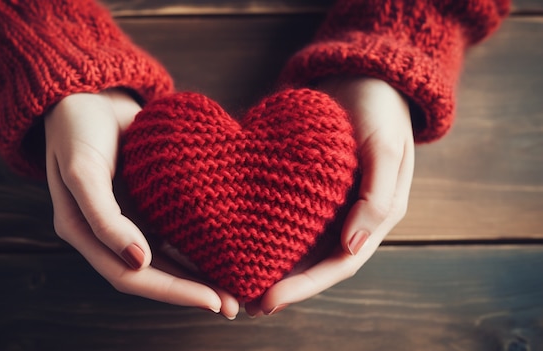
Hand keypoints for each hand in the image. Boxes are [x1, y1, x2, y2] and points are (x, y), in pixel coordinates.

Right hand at [44, 89, 238, 318]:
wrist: (88, 92)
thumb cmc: (77, 129)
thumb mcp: (82, 171)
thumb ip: (103, 217)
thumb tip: (138, 260)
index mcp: (86, 234)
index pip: (131, 276)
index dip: (171, 291)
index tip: (212, 300)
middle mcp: (110, 234)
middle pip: (154, 274)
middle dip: (193, 290)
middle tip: (234, 303)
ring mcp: (130, 218)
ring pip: (168, 257)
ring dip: (199, 273)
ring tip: (237, 285)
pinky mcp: (148, 200)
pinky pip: (175, 229)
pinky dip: (197, 242)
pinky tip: (225, 248)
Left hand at [245, 77, 414, 315]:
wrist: (363, 75)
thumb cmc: (381, 110)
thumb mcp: (386, 148)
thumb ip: (378, 197)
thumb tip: (353, 246)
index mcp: (375, 217)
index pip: (338, 264)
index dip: (305, 286)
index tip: (270, 300)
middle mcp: (350, 217)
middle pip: (314, 262)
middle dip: (281, 284)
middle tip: (243, 301)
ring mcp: (328, 202)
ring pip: (298, 244)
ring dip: (271, 263)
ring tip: (234, 280)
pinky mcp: (306, 185)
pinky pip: (286, 214)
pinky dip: (265, 229)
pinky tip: (239, 236)